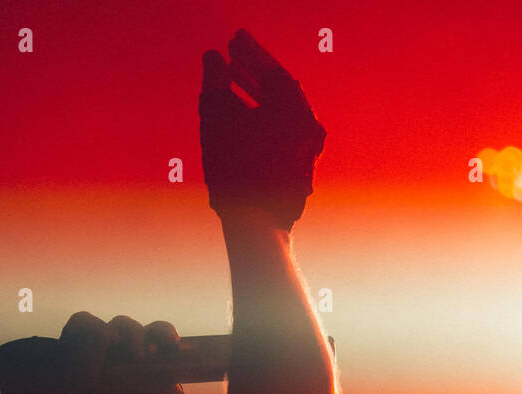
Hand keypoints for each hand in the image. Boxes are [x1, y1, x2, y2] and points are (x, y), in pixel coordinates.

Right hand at [200, 29, 326, 230]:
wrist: (256, 225)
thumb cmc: (234, 170)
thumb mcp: (217, 119)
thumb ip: (215, 83)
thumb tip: (212, 59)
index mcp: (295, 109)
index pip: (271, 69)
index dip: (249, 52)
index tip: (233, 40)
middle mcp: (308, 126)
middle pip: (279, 90)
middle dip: (253, 71)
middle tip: (231, 56)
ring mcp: (307, 149)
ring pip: (280, 113)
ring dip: (255, 96)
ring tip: (231, 85)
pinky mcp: (301, 169)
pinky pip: (281, 133)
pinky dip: (261, 120)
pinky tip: (241, 121)